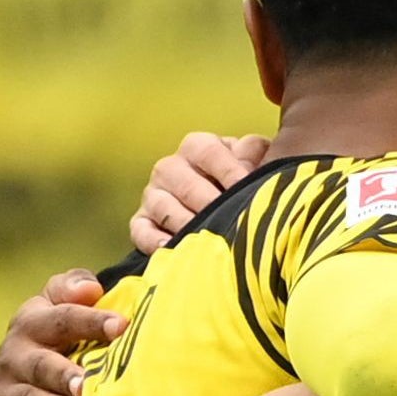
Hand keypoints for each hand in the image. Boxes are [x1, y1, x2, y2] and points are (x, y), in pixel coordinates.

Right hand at [0, 270, 128, 395]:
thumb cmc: (49, 351)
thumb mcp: (56, 316)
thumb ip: (71, 293)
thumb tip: (91, 287)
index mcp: (32, 324)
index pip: (60, 317)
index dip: (90, 320)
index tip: (121, 326)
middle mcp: (14, 355)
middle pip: (39, 362)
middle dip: (62, 372)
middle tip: (85, 383)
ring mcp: (2, 392)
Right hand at [128, 131, 265, 252]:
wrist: (228, 208)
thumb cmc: (246, 181)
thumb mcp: (256, 161)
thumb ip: (256, 155)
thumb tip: (251, 163)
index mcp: (198, 147)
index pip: (208, 152)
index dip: (229, 170)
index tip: (247, 186)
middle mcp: (171, 167)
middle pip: (185, 183)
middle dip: (210, 203)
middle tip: (231, 219)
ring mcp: (153, 195)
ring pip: (162, 206)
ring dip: (185, 223)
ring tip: (208, 238)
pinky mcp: (142, 221)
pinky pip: (140, 230)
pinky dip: (152, 240)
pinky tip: (171, 248)